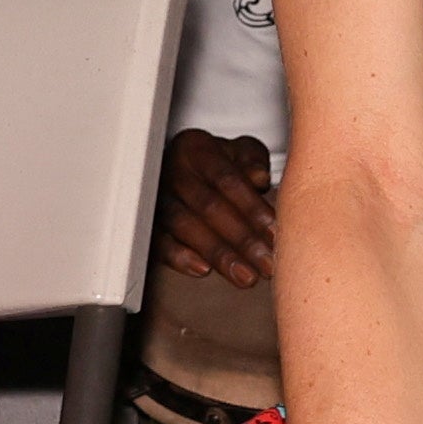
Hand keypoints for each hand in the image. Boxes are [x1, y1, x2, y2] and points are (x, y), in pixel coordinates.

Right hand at [154, 130, 277, 289]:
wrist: (188, 170)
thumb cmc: (220, 162)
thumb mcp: (241, 152)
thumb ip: (253, 161)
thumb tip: (259, 177)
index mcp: (197, 148)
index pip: (226, 179)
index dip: (252, 207)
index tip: (275, 232)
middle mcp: (173, 170)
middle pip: (207, 205)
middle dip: (241, 239)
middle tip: (266, 263)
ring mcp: (157, 197)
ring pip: (185, 226)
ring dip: (218, 254)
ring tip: (245, 275)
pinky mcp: (148, 222)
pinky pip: (158, 241)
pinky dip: (179, 257)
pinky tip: (203, 269)